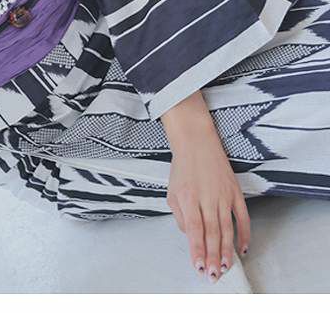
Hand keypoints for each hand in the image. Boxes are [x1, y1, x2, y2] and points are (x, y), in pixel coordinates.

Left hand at [166, 132, 250, 282]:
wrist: (197, 141)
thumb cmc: (183, 166)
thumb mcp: (172, 191)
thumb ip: (180, 217)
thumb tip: (190, 236)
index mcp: (188, 197)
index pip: (194, 229)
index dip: (198, 250)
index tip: (200, 266)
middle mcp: (206, 197)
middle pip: (212, 233)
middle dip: (213, 257)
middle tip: (214, 275)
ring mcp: (223, 195)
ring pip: (227, 228)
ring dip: (227, 250)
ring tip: (226, 268)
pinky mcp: (235, 192)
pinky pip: (242, 217)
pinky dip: (244, 234)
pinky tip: (242, 248)